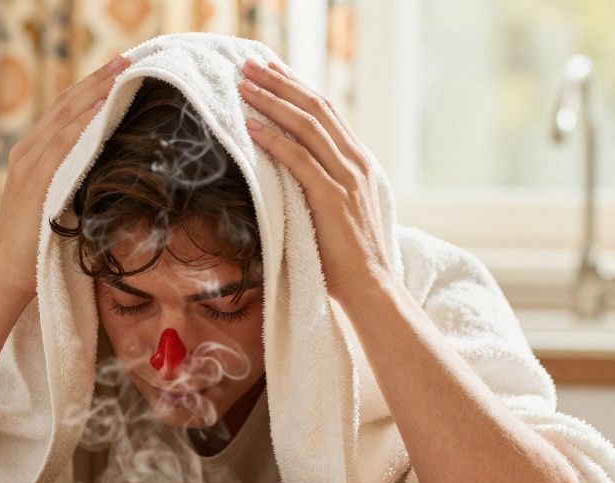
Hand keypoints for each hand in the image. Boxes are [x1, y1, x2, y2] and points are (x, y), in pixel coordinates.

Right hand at [0, 55, 130, 299]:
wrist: (8, 276)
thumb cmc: (40, 248)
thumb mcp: (64, 205)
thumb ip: (79, 182)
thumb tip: (114, 168)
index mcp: (32, 156)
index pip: (64, 112)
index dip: (91, 89)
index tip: (120, 72)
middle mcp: (26, 153)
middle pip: (65, 105)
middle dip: (97, 80)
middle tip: (128, 59)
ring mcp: (27, 165)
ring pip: (64, 118)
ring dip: (95, 93)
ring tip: (122, 74)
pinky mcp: (34, 182)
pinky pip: (61, 143)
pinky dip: (82, 123)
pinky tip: (103, 109)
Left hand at [238, 59, 395, 304]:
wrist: (371, 287)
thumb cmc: (346, 257)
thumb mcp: (335, 210)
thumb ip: (320, 185)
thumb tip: (287, 171)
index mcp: (359, 161)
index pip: (325, 112)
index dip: (296, 87)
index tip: (270, 70)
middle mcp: (356, 162)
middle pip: (315, 108)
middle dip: (280, 82)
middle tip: (250, 64)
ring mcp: (346, 178)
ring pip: (306, 125)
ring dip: (271, 101)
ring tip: (243, 85)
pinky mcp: (332, 197)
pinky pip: (299, 159)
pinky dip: (273, 138)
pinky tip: (250, 125)